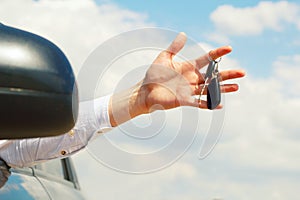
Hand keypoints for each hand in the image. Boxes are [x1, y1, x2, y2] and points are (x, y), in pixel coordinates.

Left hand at [109, 33, 244, 125]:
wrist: (145, 91)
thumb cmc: (153, 74)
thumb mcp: (164, 58)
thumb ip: (174, 48)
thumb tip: (183, 34)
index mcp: (188, 67)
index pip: (206, 59)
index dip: (217, 54)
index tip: (229, 48)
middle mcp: (192, 79)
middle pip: (213, 76)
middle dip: (227, 74)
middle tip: (242, 73)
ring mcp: (189, 90)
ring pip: (210, 89)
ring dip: (223, 89)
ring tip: (236, 87)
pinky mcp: (184, 100)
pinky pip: (199, 102)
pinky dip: (208, 103)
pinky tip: (219, 104)